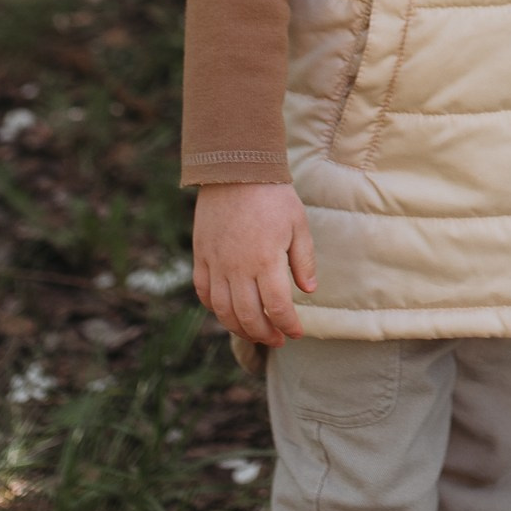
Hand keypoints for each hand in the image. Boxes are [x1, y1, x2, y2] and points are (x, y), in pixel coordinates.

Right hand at [192, 182, 316, 345]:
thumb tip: (309, 291)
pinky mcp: (201, 256)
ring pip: (223, 311)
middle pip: (248, 316)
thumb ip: (303, 260)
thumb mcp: (298, 224)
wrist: (236, 170)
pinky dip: (215, 308)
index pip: (278, 307)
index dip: (288, 326)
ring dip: (240, 328)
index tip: (296, 333)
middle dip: (265, 335)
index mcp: (265, 261)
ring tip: (255, 332)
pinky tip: (228, 312)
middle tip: (277, 339)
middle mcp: (237, 268)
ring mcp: (216, 264)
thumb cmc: (273, 196)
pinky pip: (204, 292)